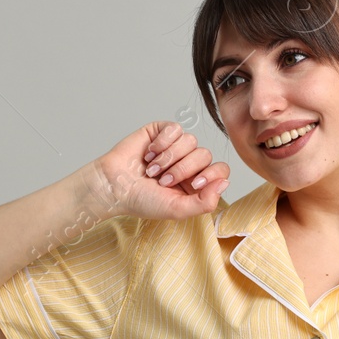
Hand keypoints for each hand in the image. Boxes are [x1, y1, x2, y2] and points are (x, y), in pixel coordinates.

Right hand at [90, 121, 230, 221]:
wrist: (114, 185)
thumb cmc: (142, 200)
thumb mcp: (177, 209)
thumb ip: (205, 202)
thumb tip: (225, 183)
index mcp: (195, 182)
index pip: (220, 170)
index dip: (211, 174)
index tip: (195, 184)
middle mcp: (188, 163)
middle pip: (204, 154)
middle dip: (182, 169)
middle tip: (162, 180)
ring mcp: (175, 146)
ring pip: (191, 141)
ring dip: (168, 158)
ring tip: (152, 169)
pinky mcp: (162, 132)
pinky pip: (175, 129)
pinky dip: (162, 142)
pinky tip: (149, 153)